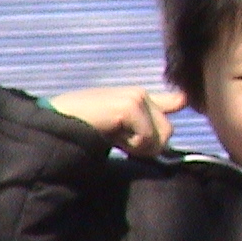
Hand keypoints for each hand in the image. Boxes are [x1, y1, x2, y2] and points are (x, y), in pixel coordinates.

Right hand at [47, 86, 186, 157]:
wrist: (58, 124)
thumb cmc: (87, 127)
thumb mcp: (122, 128)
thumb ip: (149, 121)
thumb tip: (182, 102)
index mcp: (139, 98)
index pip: (173, 101)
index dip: (176, 106)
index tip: (178, 107)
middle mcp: (141, 94)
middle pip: (168, 132)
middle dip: (147, 145)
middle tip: (120, 139)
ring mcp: (136, 98)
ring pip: (160, 137)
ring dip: (138, 146)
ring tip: (114, 136)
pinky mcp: (130, 106)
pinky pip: (147, 139)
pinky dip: (130, 145)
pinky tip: (111, 134)